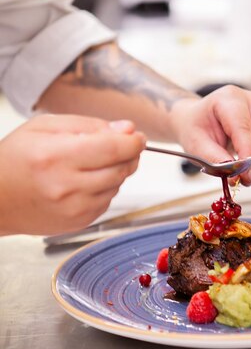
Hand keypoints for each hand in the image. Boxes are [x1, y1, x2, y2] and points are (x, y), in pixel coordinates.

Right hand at [0, 114, 145, 234]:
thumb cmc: (15, 159)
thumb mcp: (44, 127)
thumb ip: (89, 125)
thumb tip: (126, 130)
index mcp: (56, 156)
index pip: (114, 149)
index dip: (133, 141)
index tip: (137, 136)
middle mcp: (67, 186)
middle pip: (121, 168)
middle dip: (128, 155)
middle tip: (120, 146)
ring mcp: (74, 208)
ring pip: (117, 185)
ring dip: (115, 172)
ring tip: (91, 164)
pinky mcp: (79, 222)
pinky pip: (107, 201)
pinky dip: (104, 189)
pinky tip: (84, 182)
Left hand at [171, 85, 250, 184]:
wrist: (198, 121)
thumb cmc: (196, 129)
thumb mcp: (196, 144)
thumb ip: (215, 159)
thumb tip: (236, 176)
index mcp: (229, 99)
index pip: (244, 128)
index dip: (247, 155)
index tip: (244, 177)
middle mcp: (250, 100)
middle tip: (248, 180)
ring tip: (248, 176)